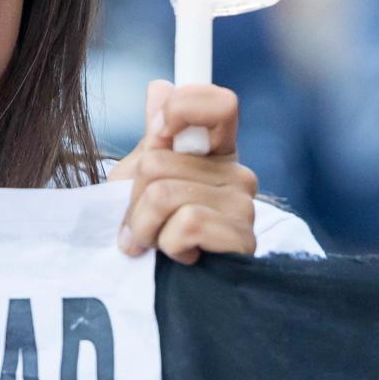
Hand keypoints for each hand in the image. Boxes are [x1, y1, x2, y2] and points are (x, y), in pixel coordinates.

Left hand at [108, 80, 257, 264]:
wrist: (169, 293)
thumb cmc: (158, 233)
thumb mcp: (144, 181)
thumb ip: (155, 139)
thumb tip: (159, 86)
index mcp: (216, 152)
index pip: (220, 103)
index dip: (184, 107)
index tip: (158, 131)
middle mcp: (238, 173)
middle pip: (159, 159)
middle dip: (134, 197)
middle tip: (141, 223)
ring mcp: (243, 205)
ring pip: (164, 194)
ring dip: (143, 227)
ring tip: (153, 244)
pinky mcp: (242, 239)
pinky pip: (185, 224)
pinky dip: (167, 245)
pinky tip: (180, 257)